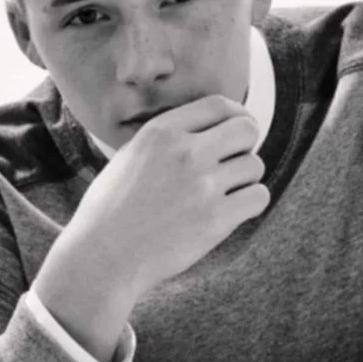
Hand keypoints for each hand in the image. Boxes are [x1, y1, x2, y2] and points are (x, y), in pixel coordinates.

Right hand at [74, 93, 269, 293]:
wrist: (103, 257)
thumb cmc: (109, 211)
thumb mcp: (128, 157)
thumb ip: (164, 140)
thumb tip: (199, 131)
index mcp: (161, 132)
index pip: (218, 104)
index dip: (235, 115)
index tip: (236, 130)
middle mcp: (186, 152)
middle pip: (247, 129)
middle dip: (246, 144)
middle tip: (234, 162)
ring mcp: (203, 185)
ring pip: (254, 165)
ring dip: (246, 178)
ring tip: (227, 192)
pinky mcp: (216, 219)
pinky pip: (259, 197)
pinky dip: (251, 203)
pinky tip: (234, 211)